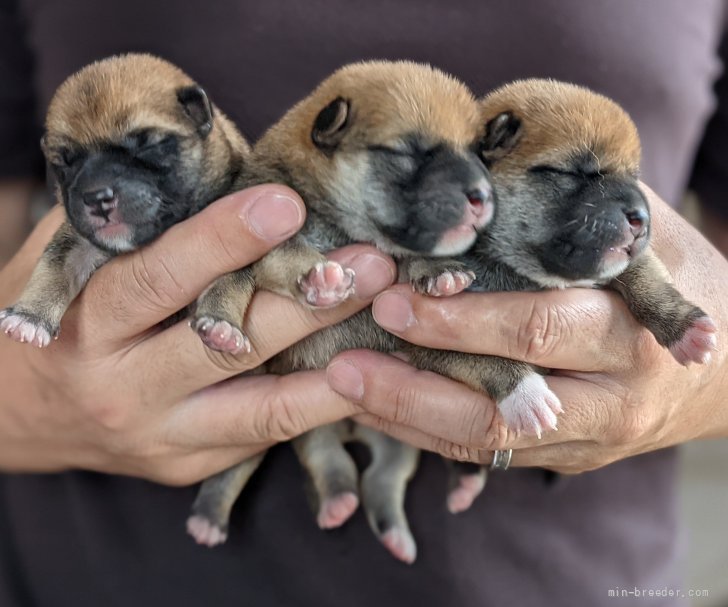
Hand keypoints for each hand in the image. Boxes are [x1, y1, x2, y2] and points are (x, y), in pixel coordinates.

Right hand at [0, 185, 395, 483]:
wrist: (14, 413)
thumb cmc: (56, 318)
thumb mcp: (73, 259)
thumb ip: (140, 224)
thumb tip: (221, 170)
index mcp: (89, 324)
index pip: (161, 277)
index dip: (225, 240)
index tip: (288, 205)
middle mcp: (124, 389)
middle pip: (227, 345)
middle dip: (305, 302)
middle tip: (372, 263)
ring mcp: (161, 437)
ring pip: (263, 408)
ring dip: (334, 364)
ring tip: (387, 321)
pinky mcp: (189, 466)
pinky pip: (266, 435)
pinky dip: (320, 404)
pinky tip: (366, 373)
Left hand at [326, 186, 727, 472]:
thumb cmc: (674, 274)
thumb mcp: (638, 230)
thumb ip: (568, 208)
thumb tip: (478, 158)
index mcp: (630, 331)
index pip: (536, 329)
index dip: (462, 320)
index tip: (396, 300)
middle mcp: (610, 398)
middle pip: (504, 402)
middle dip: (419, 383)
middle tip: (349, 357)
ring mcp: (584, 438)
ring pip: (486, 442)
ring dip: (408, 418)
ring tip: (343, 388)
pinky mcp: (560, 458)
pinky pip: (485, 456)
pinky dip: (426, 435)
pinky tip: (376, 411)